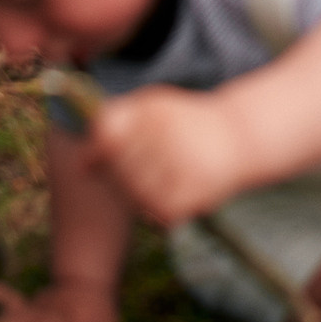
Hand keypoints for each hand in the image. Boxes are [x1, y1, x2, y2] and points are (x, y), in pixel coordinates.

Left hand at [87, 86, 250, 227]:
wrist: (239, 136)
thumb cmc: (184, 122)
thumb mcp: (151, 108)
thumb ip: (112, 125)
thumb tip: (81, 167)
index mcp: (154, 111)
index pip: (105, 136)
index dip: (101, 149)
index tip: (112, 151)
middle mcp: (168, 136)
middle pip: (117, 168)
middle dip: (121, 172)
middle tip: (148, 165)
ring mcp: (181, 166)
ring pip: (133, 194)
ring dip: (139, 193)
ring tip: (161, 178)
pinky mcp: (193, 193)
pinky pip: (155, 212)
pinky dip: (158, 209)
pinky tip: (171, 193)